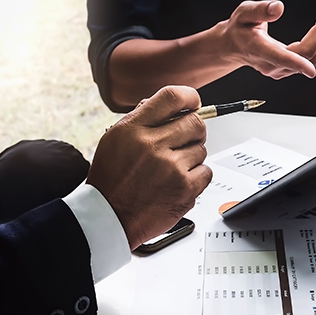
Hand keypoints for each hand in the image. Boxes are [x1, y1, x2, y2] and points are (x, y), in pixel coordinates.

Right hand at [87, 85, 211, 249]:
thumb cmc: (112, 180)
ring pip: (201, 149)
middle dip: (194, 131)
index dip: (189, 98)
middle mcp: (153, 145)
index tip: (193, 103)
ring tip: (171, 169)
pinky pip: (206, 172)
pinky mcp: (185, 189)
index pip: (171, 97)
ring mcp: (171, 168)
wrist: (109, 217)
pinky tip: (178, 182)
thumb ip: (142, 119)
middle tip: (184, 141)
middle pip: (195, 123)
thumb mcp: (115, 139)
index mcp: (134, 129)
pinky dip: (197, 177)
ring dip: (192, 157)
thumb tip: (170, 106)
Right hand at [220, 0, 315, 79]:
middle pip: (304, 56)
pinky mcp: (288, 69)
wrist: (234, 47)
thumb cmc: (239, 28)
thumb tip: (278, 8)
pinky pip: (311, 61)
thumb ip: (260, 10)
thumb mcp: (244, 13)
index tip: (310, 68)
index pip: (281, 58)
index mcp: (260, 50)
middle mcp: (272, 65)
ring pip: (311, 60)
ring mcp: (281, 70)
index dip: (297, 64)